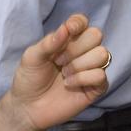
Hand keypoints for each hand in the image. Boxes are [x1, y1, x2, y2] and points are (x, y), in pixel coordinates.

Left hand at [0, 13, 107, 130]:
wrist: (27, 107)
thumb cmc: (28, 79)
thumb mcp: (32, 57)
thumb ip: (48, 42)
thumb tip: (65, 28)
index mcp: (67, 41)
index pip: (82, 22)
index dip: (79, 23)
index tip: (68, 30)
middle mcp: (82, 52)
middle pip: (96, 35)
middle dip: (77, 47)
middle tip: (59, 61)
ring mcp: (90, 69)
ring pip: (102, 54)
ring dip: (80, 64)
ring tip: (64, 74)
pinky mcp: (95, 88)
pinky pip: (101, 76)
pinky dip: (83, 78)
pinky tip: (69, 84)